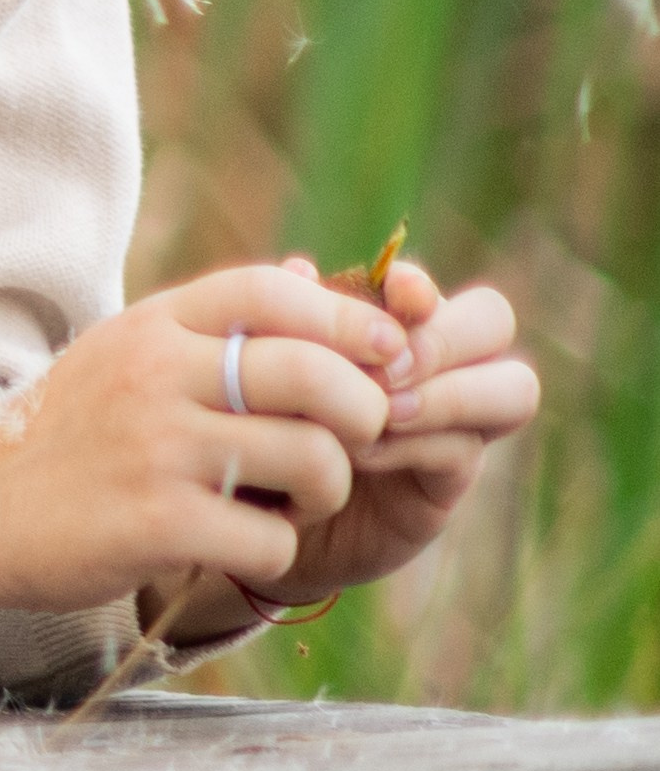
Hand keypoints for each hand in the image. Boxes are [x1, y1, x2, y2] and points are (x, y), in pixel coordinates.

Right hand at [0, 263, 410, 641]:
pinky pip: (272, 535)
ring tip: (302, 494)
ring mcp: (158, 449)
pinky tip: (246, 539)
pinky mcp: (159, 524)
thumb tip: (319, 277)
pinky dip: (278, 545)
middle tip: (361, 436)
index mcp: (156, 324)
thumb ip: (218, 323)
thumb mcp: (131, 350)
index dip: (347, 318)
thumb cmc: (74, 427)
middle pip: (312, 373)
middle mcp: (158, 374)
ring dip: (328, 486)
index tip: (389, 349)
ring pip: (310, 457)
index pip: (272, 292)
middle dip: (365, 409)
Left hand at [248, 255, 538, 608]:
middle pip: (494, 321)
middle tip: (387, 370)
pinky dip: (416, 444)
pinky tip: (361, 452)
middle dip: (445, 339)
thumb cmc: (262, 416)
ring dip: (448, 393)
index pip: (433, 287)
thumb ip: (287, 317)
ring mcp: (455, 420)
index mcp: (390, 317)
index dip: (419, 287)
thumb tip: (300, 266)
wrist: (257, 504)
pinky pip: (463, 449)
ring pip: (512, 388)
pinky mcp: (451, 479)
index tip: (394, 296)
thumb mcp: (267, 363)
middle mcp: (437, 361)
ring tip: (384, 411)